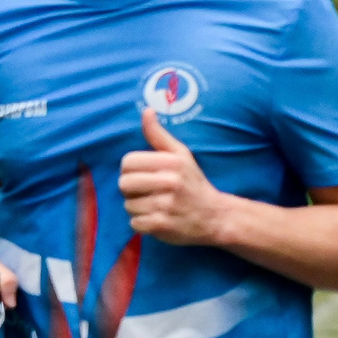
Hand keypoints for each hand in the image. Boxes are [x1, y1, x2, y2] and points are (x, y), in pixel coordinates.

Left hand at [120, 110, 234, 245]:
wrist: (214, 216)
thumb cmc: (193, 183)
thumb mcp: (181, 155)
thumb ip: (158, 135)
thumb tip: (146, 110)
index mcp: (171, 162)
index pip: (128, 162)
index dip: (130, 170)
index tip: (141, 174)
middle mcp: (169, 182)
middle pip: (124, 184)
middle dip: (130, 189)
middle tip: (144, 192)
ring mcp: (166, 206)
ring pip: (128, 205)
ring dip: (137, 207)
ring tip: (153, 206)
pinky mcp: (162, 226)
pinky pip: (134, 223)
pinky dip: (141, 223)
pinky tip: (155, 218)